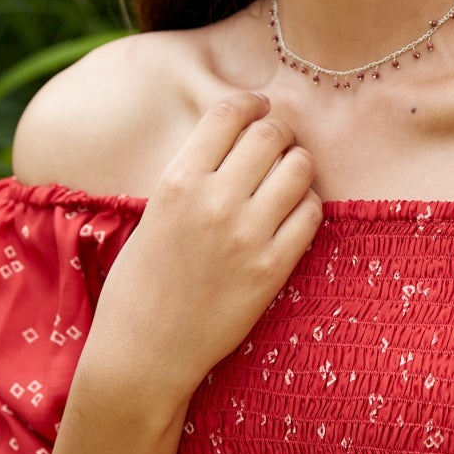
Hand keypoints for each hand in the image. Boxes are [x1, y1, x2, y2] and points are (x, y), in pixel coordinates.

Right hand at [82, 93, 321, 416]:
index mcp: (178, 180)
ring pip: (300, 167)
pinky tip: (290, 216)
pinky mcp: (273, 269)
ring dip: (297, 167)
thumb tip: (240, 135)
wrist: (144, 351)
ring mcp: (247, 235)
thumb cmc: (142, 280)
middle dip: (278, 133)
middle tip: (276, 147)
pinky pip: (312, 214)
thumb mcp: (156, 211)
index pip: (229, 112)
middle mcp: (214, 200)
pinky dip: (306, 207)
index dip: (251, 103)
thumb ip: (195, 172)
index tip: (259, 107)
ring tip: (285, 182)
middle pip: (271, 134)